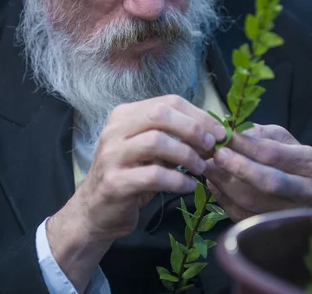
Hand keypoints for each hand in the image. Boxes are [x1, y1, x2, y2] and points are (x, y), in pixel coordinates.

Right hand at [46, 95, 225, 292]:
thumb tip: (210, 132)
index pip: (167, 102)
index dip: (197, 115)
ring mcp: (112, 155)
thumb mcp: (147, 150)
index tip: (218, 132)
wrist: (94, 211)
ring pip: (156, 141)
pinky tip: (189, 186)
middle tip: (211, 146)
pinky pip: (154, 175)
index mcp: (125, 115)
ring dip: (186, 154)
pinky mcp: (115, 182)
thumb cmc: (128, 176)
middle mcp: (115, 129)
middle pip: (160, 114)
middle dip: (192, 128)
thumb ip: (170, 136)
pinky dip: (177, 180)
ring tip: (201, 168)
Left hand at [205, 124, 311, 222]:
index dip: (246, 145)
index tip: (224, 136)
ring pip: (253, 203)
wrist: (305, 189)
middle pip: (268, 182)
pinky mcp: (273, 228)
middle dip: (238, 167)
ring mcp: (289, 213)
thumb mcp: (284, 140)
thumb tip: (232, 135)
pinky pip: (244, 217)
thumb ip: (261, 134)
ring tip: (208, 166)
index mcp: (308, 164)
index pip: (273, 154)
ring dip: (225, 183)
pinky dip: (224, 199)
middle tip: (217, 154)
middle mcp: (304, 192)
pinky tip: (214, 184)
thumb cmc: (291, 159)